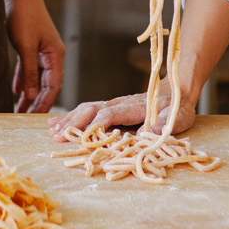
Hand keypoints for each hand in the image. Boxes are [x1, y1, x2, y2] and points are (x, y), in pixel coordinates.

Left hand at [6, 0, 64, 113]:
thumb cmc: (25, 16)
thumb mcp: (25, 46)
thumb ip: (29, 72)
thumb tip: (31, 95)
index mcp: (56, 56)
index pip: (53, 86)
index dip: (44, 103)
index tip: (35, 119)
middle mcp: (52, 55)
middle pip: (46, 85)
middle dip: (36, 102)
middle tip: (25, 119)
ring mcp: (42, 51)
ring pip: (36, 78)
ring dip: (28, 94)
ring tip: (19, 110)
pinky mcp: (31, 47)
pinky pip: (28, 68)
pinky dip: (23, 79)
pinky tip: (16, 91)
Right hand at [47, 89, 195, 140]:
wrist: (177, 91)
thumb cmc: (177, 108)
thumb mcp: (176, 117)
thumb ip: (163, 124)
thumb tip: (148, 132)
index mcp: (133, 106)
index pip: (109, 113)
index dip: (95, 125)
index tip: (82, 138)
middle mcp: (119, 103)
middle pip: (91, 109)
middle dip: (74, 123)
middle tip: (58, 137)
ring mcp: (112, 104)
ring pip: (85, 109)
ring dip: (68, 120)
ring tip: (52, 132)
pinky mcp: (110, 108)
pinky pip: (87, 111)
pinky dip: (70, 117)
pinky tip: (55, 124)